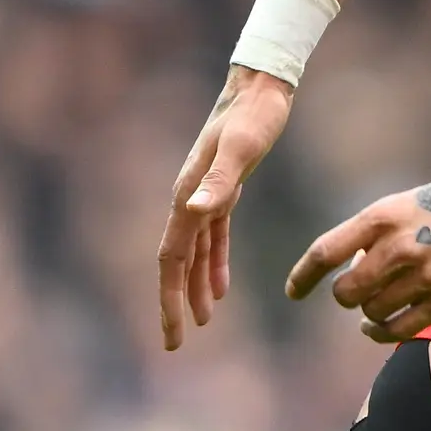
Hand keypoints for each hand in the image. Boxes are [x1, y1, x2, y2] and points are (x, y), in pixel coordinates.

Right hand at [156, 69, 295, 351]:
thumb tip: (194, 210)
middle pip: (175, 263)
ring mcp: (203, 196)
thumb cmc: (253, 115)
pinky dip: (214, 264)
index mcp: (187, 196)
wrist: (261, 86)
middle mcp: (189, 199)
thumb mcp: (241, 147)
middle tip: (175, 343)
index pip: (171, 259)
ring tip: (200, 324)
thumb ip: (220, 181)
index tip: (173, 332)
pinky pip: (213, 238)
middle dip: (173, 303)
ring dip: (194, 288)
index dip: (169, 298)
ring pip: (193, 254)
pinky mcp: (223, 192)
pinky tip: (221, 288)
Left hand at [287, 175, 430, 345]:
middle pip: (345, 292)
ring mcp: (423, 277)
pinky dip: (380, 334)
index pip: (326, 252)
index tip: (293, 292)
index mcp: (383, 215)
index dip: (303, 276)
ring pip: (371, 312)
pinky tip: (376, 330)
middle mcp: (399, 247)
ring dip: (366, 313)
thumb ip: (373, 233)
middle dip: (343, 296)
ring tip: (374, 306)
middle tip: (354, 292)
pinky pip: (397, 330)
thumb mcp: (405, 202)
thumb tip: (348, 270)